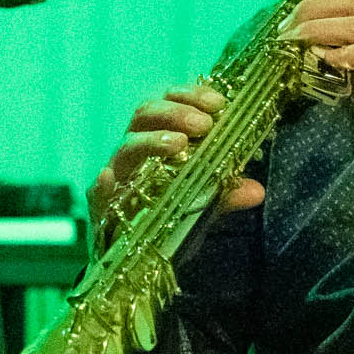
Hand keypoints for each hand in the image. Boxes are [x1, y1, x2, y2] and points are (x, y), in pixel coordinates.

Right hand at [87, 85, 266, 230]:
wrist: (137, 257)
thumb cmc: (168, 217)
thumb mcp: (203, 205)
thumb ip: (225, 194)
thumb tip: (256, 191)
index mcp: (157, 139)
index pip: (169, 103)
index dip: (191, 96)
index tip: (218, 103)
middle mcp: (135, 151)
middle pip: (145, 114)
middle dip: (175, 112)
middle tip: (204, 124)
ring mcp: (117, 176)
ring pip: (127, 146)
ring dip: (152, 139)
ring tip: (180, 144)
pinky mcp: (101, 206)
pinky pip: (97, 192)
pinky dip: (103, 183)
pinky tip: (110, 177)